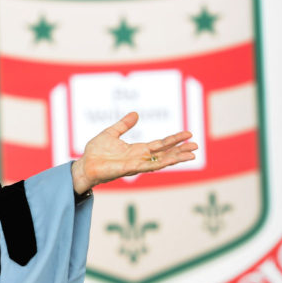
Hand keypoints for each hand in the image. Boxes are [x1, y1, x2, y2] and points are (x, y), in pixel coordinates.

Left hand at [71, 112, 197, 193]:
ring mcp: (136, 164)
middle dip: (180, 150)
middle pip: (165, 153)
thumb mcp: (111, 133)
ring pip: (161, 161)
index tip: (188, 134)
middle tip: (196, 146)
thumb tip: (136, 113)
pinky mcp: (130, 169)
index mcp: (137, 149)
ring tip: (192, 154)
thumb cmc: (96, 152)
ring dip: (176, 158)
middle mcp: (140, 157)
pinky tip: (172, 160)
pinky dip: (161, 163)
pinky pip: (148, 166)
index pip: (160, 144)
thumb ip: (124, 125)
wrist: (84, 165)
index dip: (174, 139)